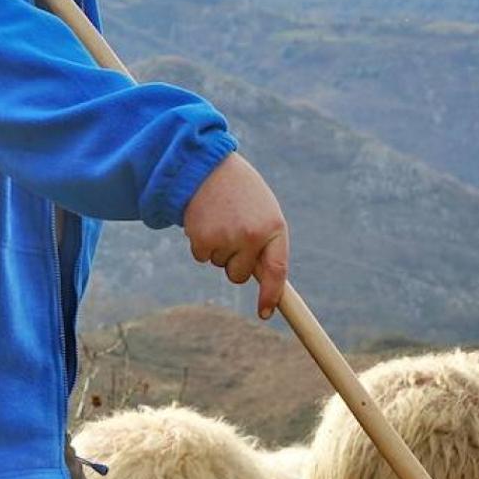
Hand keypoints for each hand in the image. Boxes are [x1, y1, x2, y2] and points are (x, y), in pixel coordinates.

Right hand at [181, 153, 288, 318]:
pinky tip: (205, 220)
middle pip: (241, 275)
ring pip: (220, 266)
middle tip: (232, 231)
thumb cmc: (241, 193)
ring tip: (220, 218)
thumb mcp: (264, 211)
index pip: (276, 270)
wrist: (206, 166)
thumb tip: (266, 283)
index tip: (265, 313)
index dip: (270, 295)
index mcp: (273, 226)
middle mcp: (252, 235)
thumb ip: (267, 243)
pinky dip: (202, 244)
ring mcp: (226, 238)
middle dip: (235, 262)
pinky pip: (202, 257)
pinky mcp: (202, 238)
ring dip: (218, 248)